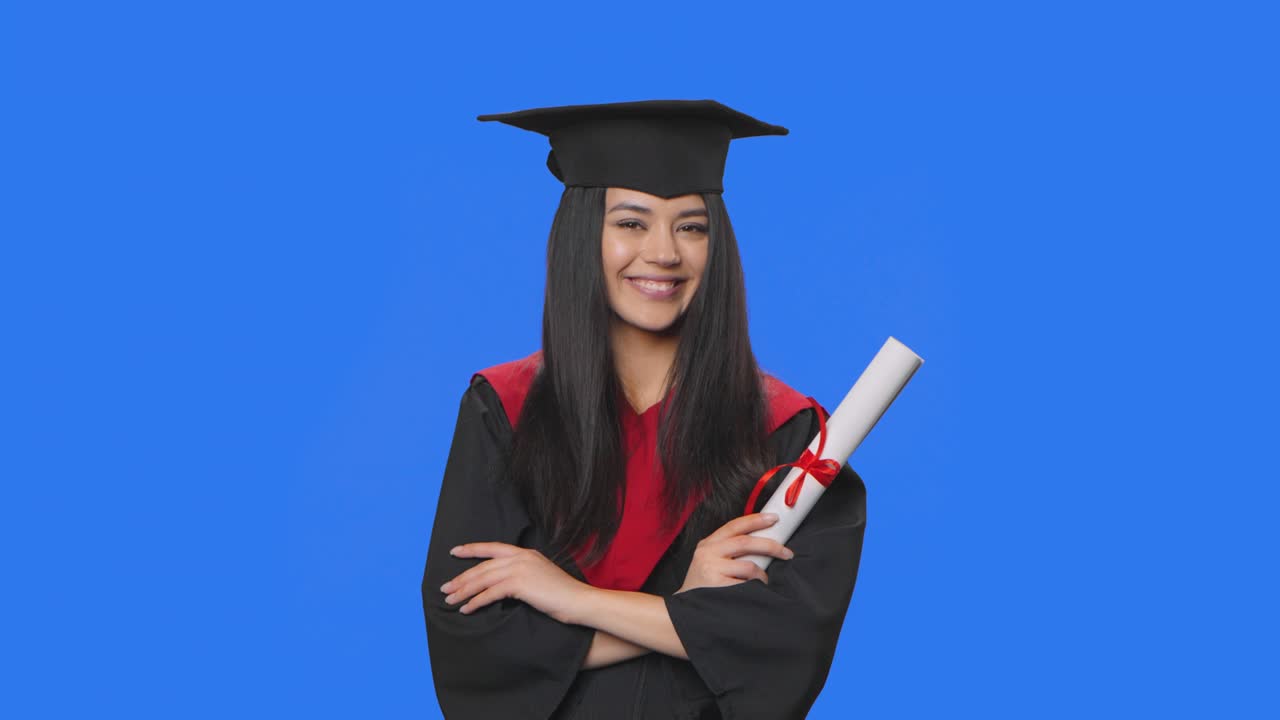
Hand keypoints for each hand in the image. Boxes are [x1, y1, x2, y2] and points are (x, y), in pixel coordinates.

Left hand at [440, 542, 589, 623]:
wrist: (578, 601)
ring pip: (482, 580)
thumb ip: (523, 574)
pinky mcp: (519, 584)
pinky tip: (466, 609)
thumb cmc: (563, 594)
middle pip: (482, 567)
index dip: (471, 549)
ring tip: (450, 600)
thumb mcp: (541, 576)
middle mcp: (520, 557)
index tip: (454, 552)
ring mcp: (520, 569)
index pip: (492, 547)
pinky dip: (475, 602)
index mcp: (525, 553)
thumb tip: (504, 584)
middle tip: (445, 588)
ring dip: (463, 591)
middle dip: (461, 578)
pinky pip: (490, 594)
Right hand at [676, 512, 794, 593]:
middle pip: (745, 542)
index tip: (774, 518)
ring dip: (762, 574)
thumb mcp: (710, 562)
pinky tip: (754, 591)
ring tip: (763, 581)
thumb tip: (762, 545)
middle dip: (770, 545)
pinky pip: (746, 584)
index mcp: (708, 544)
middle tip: (787, 553)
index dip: (756, 520)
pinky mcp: (716, 586)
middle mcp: (707, 553)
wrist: (685, 612)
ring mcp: (711, 569)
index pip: (734, 526)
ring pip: (749, 565)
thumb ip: (729, 551)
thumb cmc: (703, 587)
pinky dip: (755, 586)